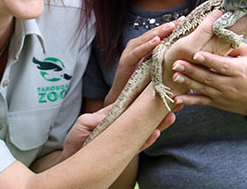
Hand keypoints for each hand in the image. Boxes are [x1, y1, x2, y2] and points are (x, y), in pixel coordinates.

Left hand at [61, 104, 177, 159]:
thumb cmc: (76, 139)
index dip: (146, 94)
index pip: (133, 102)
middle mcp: (123, 125)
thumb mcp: (85, 122)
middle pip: (145, 115)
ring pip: (146, 129)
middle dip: (160, 108)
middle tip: (175, 100)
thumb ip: (101, 116)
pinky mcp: (125, 152)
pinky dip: (147, 140)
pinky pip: (139, 145)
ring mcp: (125, 138)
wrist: (71, 160)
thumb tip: (116, 110)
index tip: (159, 85)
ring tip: (171, 116)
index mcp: (115, 114)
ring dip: (159, 123)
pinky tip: (156, 132)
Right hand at [105, 19, 180, 104]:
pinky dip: (147, 45)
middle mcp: (136, 47)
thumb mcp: (156, 72)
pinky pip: (137, 52)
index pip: (159, 35)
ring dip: (159, 32)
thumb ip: (166, 65)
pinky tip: (156, 41)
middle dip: (168, 27)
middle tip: (182, 20)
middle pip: (154, 34)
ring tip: (172, 26)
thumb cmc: (141, 87)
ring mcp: (130, 52)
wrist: (122, 100)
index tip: (185, 21)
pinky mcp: (125, 61)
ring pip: (146, 39)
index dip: (171, 28)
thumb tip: (184, 63)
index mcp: (144, 48)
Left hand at [162, 0, 246, 94]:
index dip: (208, 60)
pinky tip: (176, 99)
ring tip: (174, 76)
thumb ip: (234, 44)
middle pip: (208, 77)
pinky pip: (201, 102)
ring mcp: (223, 95)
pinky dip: (189, 101)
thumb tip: (220, 29)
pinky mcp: (218, 103)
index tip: (195, 54)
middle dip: (191, 70)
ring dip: (187, 82)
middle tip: (176, 63)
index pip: (221, 64)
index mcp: (239, 70)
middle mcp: (230, 84)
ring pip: (202, 89)